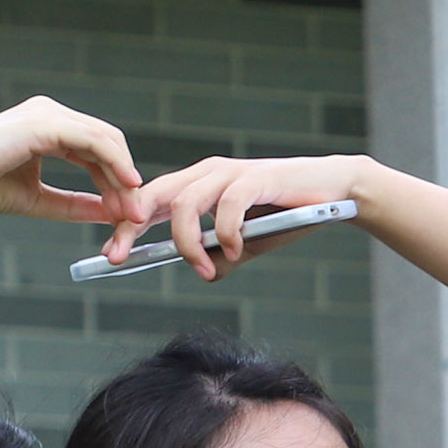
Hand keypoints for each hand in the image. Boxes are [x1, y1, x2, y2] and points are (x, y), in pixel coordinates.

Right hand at [0, 97, 143, 227]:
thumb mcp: (38, 199)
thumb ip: (74, 204)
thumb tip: (109, 215)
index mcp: (48, 128)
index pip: (97, 151)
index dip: (116, 182)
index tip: (128, 214)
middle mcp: (50, 114)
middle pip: (107, 144)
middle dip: (125, 183)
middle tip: (137, 216)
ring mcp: (48, 114)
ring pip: (106, 142)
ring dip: (123, 178)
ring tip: (131, 211)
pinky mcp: (45, 122)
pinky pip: (94, 140)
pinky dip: (114, 163)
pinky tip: (126, 185)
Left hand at [100, 152, 375, 281]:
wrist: (337, 192)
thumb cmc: (291, 214)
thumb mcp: (250, 243)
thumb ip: (224, 255)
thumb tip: (207, 274)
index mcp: (200, 183)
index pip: (150, 200)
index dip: (125, 225)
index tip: (110, 255)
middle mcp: (209, 172)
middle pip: (154, 196)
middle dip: (131, 227)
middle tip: (121, 258)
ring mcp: (231, 172)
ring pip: (186, 204)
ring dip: (188, 243)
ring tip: (205, 270)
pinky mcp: (257, 178)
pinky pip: (228, 206)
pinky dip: (227, 233)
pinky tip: (237, 250)